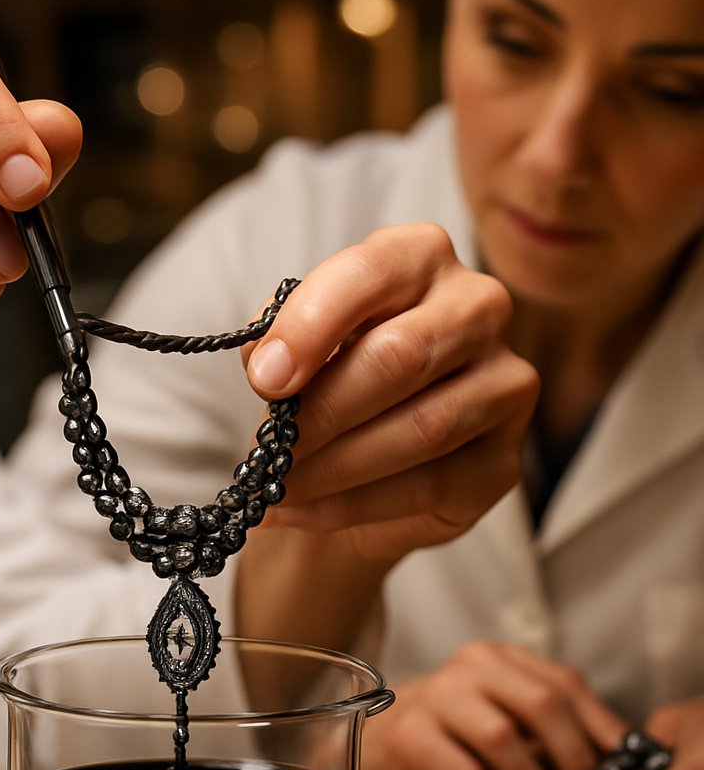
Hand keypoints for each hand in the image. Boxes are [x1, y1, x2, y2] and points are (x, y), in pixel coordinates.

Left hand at [234, 225, 537, 650]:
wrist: (372, 455)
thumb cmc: (333, 379)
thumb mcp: (300, 345)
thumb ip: (281, 340)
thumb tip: (266, 364)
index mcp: (421, 257)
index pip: (370, 273)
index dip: (311, 327)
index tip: (264, 380)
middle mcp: (478, 307)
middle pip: (400, 356)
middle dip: (321, 412)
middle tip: (267, 449)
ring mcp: (505, 384)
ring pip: (421, 428)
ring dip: (334, 468)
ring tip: (277, 487)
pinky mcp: (503, 459)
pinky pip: (429, 486)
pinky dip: (350, 506)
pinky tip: (300, 512)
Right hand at [357, 641, 626, 769]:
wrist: (373, 739)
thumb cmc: (450, 734)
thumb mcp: (499, 716)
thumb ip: (544, 730)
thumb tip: (609, 768)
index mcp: (496, 658)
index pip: (564, 682)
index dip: (601, 728)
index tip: (623, 769)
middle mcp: (466, 667)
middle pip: (541, 704)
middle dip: (574, 758)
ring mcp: (434, 698)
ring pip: (503, 739)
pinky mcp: (409, 737)